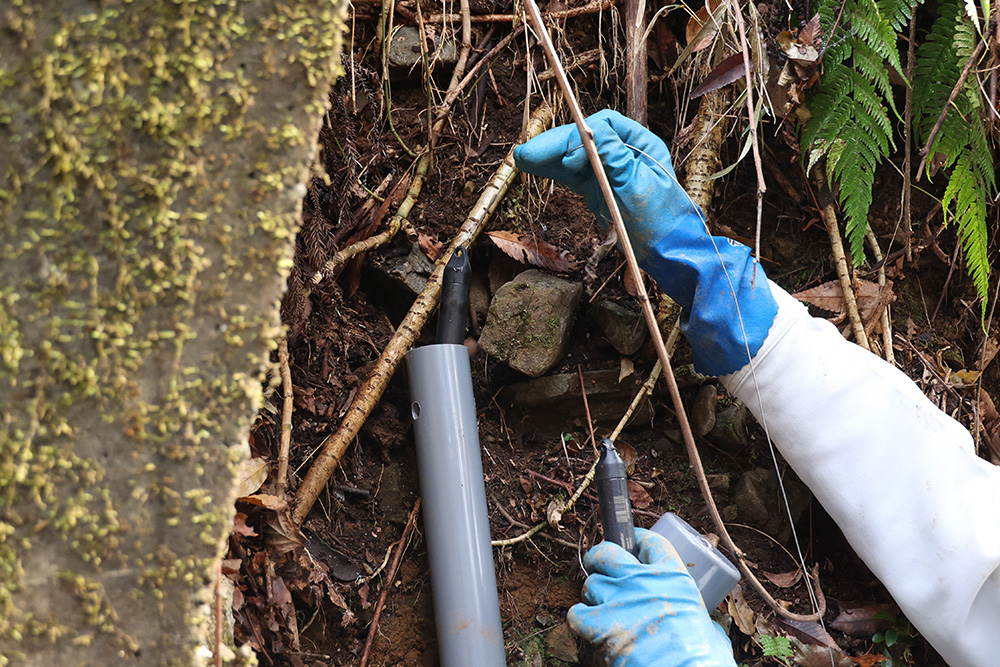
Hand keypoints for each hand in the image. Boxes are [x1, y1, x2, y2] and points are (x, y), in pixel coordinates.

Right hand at [513, 109, 688, 262]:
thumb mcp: (637, 187)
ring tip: (522, 160)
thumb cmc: (662, 221)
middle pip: (584, 141)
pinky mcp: (599, 190)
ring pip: (574, 157)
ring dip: (548, 158)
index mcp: (641, 144)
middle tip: (525, 154)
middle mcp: (624, 153)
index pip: (605, 127)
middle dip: (555, 146)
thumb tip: (592, 130)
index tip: (566, 156)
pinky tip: (533, 168)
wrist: (668, 255)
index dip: (581, 136)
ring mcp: (609, 171)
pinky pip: (572, 176)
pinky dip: (553, 172)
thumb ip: (614, 157)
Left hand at [568, 528, 736, 666]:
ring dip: (593, 592)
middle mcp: (642, 581)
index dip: (638, 538)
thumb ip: (701, 619)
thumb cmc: (702, 657)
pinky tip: (586, 622)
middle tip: (600, 564)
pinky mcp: (600, 625)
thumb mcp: (710, 627)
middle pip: (608, 552)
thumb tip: (707, 628)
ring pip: (591, 582)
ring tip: (599, 603)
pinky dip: (579, 618)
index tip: (633, 540)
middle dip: (600, 557)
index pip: (651, 542)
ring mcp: (618, 600)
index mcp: (673, 577)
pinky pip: (576, 613)